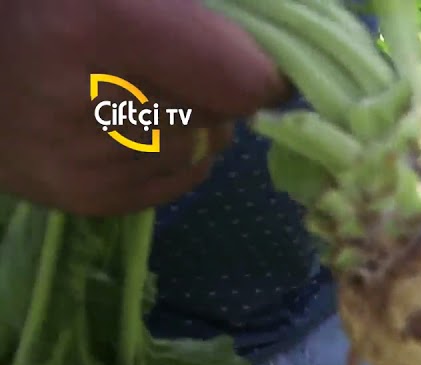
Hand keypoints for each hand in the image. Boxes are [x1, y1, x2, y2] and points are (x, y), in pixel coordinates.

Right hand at [0, 0, 288, 215]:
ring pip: (199, 149)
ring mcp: (82, 158)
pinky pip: (174, 182)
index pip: (240, 79)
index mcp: (103, 24)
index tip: (263, 65)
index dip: (261, 71)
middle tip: (173, 67)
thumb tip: (275, 66)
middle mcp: (91, 99)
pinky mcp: (80, 196)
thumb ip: (200, 16)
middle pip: (219, 114)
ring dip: (193, 125)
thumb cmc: (50, 9)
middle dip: (215, 92)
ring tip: (142, 93)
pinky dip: (173, 156)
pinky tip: (131, 127)